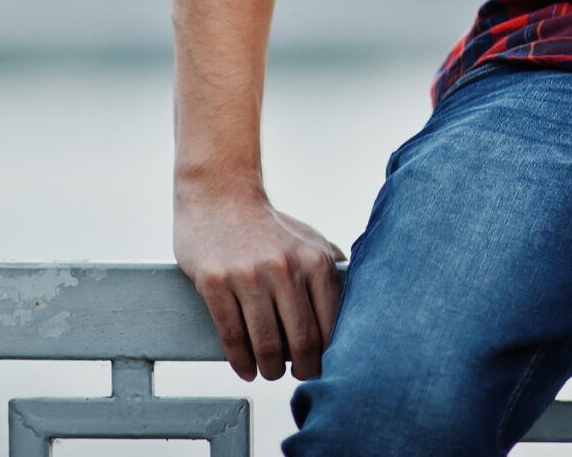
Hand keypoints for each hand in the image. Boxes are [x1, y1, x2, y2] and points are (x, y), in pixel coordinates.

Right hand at [174, 182, 344, 380]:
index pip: (330, 323)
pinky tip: (246, 369)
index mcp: (314, 260)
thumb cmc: (268, 226)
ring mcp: (248, 276)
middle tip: (298, 374)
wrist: (220, 196)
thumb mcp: (309, 238)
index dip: (328, 354)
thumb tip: (356, 297)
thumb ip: (331, 267)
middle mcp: (285, 268)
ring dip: (271, 369)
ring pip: (266, 343)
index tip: (322, 366)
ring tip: (270, 372)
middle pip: (301, 340)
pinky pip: (232, 335)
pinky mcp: (215, 283)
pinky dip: (241, 361)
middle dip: (302, 368)